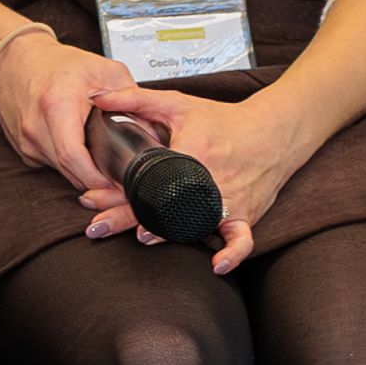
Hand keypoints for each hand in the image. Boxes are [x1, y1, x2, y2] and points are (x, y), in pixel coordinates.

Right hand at [0, 27, 141, 202]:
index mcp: (56, 105)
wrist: (15, 61)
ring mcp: (26, 141)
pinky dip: (71, 165)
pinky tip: (83, 151)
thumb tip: (151, 132)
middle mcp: (36, 127)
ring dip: (85, 174)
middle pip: (70, 171)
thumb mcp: (105, 71)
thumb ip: (132, 100)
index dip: (98, 178)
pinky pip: (53, 166)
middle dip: (98, 182)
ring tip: (106, 164)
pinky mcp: (24, 150)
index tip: (118, 183)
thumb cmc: (59, 64)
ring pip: (62, 172)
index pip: (73, 157)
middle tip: (121, 181)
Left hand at [72, 87, 316, 272]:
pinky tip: (216, 266)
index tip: (91, 199)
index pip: (146, 178)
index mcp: (191, 153)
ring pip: (193, 224)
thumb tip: (97, 97)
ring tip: (140, 239)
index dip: (114, 192)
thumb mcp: (179, 104)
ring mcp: (230, 200)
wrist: (274, 131)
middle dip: (126, 218)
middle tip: (97, 227)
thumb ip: (135, 99)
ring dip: (167, 235)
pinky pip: (242, 241)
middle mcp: (210, 180)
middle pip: (162, 206)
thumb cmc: (225, 120)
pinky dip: (232, 254)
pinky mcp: (246, 214)